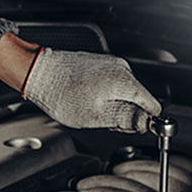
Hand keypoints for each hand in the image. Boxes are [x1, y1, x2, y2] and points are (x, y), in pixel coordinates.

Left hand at [23, 48, 160, 132]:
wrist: (39, 73)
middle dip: (126, 114)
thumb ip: (127, 119)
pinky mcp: (99, 63)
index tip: (131, 127)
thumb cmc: (62, 95)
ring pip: (125, 92)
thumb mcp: (97, 116)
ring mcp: (110, 64)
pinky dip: (104, 95)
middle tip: (103, 119)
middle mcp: (121, 68)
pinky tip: (86, 98)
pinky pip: (112, 84)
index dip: (145, 121)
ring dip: (113, 105)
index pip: (152, 105)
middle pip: (139, 99)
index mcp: (124, 81)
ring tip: (91, 107)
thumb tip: (148, 123)